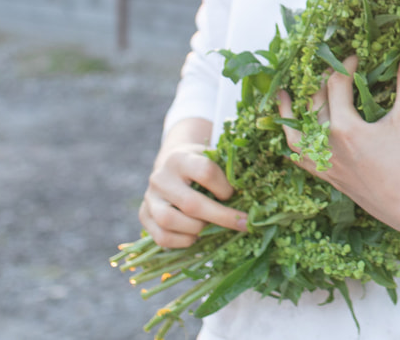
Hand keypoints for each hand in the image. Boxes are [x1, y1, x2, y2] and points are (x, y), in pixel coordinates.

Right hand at [140, 118, 247, 248]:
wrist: (171, 163)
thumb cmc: (201, 163)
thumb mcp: (214, 157)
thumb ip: (230, 172)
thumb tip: (256, 196)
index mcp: (181, 157)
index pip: (205, 171)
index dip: (224, 187)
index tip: (234, 194)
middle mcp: (161, 177)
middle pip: (191, 203)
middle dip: (221, 217)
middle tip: (242, 224)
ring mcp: (149, 197)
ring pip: (170, 221)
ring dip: (197, 230)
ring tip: (211, 228)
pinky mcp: (144, 215)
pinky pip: (160, 236)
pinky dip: (181, 241)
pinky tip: (195, 237)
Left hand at [277, 57, 399, 234]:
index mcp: (344, 127)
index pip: (336, 85)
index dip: (345, 66)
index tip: (355, 58)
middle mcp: (328, 145)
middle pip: (314, 105)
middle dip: (322, 83)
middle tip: (334, 70)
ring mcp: (327, 164)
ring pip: (296, 136)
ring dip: (289, 115)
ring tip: (284, 98)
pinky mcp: (330, 178)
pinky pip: (302, 160)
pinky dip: (294, 146)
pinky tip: (294, 137)